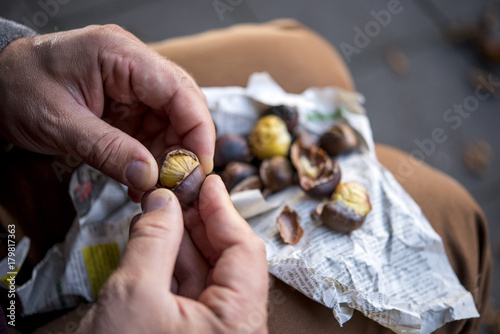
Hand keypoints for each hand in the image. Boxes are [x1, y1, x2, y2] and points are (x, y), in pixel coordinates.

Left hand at [0, 25, 214, 199]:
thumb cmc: (18, 87)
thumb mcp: (60, 122)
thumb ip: (107, 149)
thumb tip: (148, 175)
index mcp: (120, 54)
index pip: (178, 88)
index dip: (197, 128)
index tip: (200, 164)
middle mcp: (133, 66)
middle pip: (182, 105)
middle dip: (186, 145)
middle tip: (180, 181)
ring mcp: (131, 85)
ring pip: (170, 121)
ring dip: (169, 155)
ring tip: (156, 186)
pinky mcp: (125, 104)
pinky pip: (151, 130)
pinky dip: (151, 156)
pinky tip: (143, 178)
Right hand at [76, 175, 268, 333]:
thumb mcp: (134, 296)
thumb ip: (154, 241)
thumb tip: (164, 202)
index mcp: (238, 321)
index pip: (244, 249)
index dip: (223, 210)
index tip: (206, 182)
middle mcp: (233, 327)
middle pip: (227, 259)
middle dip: (200, 222)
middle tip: (179, 192)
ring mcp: (211, 332)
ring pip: (204, 273)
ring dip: (182, 240)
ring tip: (162, 211)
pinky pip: (186, 291)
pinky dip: (170, 264)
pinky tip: (155, 242)